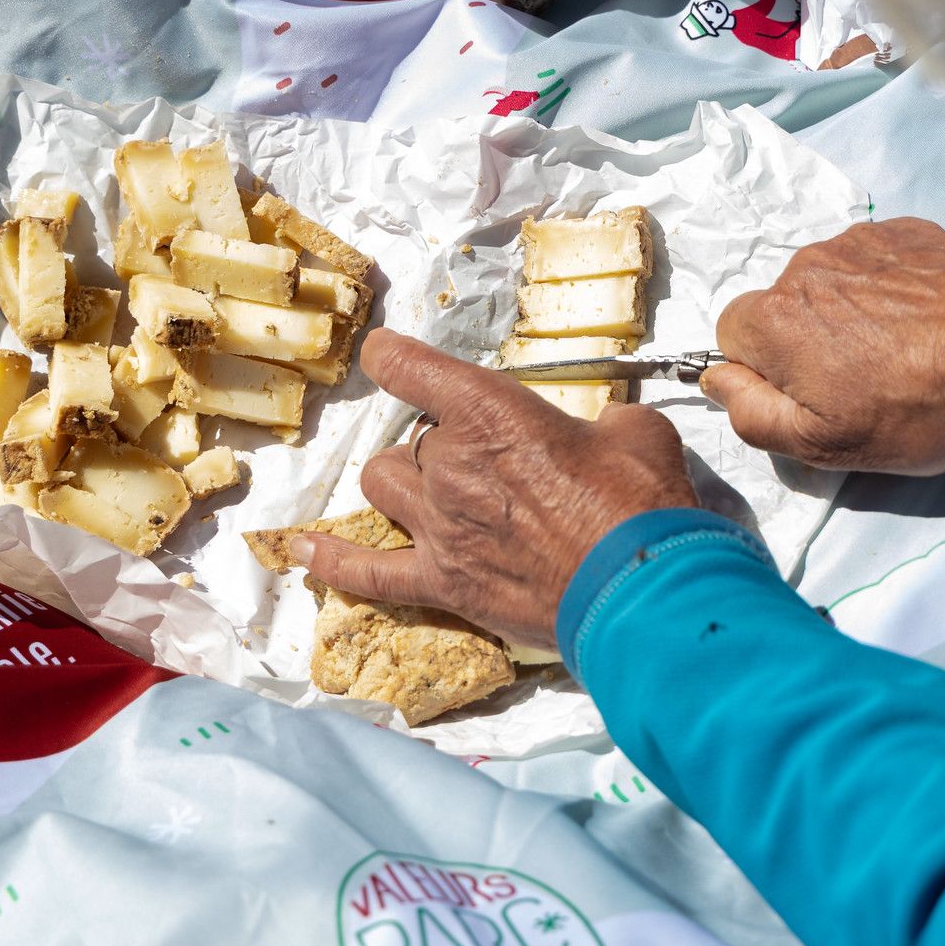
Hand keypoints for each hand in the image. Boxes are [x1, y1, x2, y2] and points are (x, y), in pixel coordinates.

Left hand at [290, 329, 699, 648]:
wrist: (639, 591)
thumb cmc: (641, 506)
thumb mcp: (637, 435)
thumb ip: (605, 422)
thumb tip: (606, 428)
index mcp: (490, 413)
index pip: (409, 367)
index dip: (392, 357)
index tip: (384, 354)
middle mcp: (450, 464)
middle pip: (412, 440)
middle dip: (444, 445)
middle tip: (493, 464)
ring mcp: (438, 527)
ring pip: (381, 486)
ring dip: (404, 484)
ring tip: (439, 493)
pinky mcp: (442, 583)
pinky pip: (368, 571)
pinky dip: (333, 562)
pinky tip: (304, 553)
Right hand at [702, 218, 944, 474]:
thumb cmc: (911, 409)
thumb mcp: (821, 444)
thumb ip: (751, 414)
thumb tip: (716, 378)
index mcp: (771, 319)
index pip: (733, 337)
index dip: (767, 371)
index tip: (815, 394)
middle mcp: (802, 267)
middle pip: (782, 307)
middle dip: (809, 339)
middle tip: (865, 376)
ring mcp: (855, 241)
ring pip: (828, 281)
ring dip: (849, 309)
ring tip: (901, 345)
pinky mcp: (902, 230)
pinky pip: (874, 259)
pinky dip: (888, 285)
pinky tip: (923, 317)